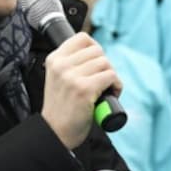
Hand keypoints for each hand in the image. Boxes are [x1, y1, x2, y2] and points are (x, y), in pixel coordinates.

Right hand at [41, 32, 121, 148]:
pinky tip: (110, 95)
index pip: (82, 38)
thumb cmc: (62, 109)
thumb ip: (71, 63)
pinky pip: (111, 76)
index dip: (95, 49)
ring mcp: (72, 77)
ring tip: (105, 90)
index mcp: (54, 59)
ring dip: (111, 77)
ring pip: (106, 63)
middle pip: (98, 51)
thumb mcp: (58, 78)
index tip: (95, 64)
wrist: (55, 133)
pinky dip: (116, 86)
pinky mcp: (85, 89)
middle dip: (104, 66)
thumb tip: (97, 53)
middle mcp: (61, 66)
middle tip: (101, 81)